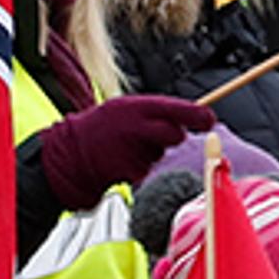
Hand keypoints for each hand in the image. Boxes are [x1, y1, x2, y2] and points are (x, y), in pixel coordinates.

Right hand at [27, 95, 216, 211]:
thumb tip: (194, 114)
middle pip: (174, 134)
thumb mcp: (123, 111)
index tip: (210, 120)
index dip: (195, 115)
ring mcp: (131, 149)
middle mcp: (133, 126)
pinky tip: (121, 160)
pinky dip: (139, 167)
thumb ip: (154, 112)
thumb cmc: (100, 131)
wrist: (68, 155)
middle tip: (153, 137)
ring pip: (160, 153)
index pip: (172, 108)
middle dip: (171, 137)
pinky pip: (147, 169)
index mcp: (132, 107)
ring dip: (152, 152)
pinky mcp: (129, 171)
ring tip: (126, 147)